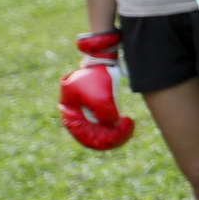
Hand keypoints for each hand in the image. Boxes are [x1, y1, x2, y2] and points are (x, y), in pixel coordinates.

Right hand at [59, 32, 134, 149]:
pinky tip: (125, 122)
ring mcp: (85, 113)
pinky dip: (116, 126)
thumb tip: (113, 125)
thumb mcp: (102, 96)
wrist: (103, 59)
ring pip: (101, 133)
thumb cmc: (98, 76)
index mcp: (70, 114)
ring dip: (116, 132)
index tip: (122, 129)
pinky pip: (105, 125)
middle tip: (129, 127)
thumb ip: (106, 114)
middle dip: (113, 136)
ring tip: (128, 124)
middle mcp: (76, 116)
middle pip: (94, 137)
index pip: (86, 137)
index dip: (105, 140)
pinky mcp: (95, 110)